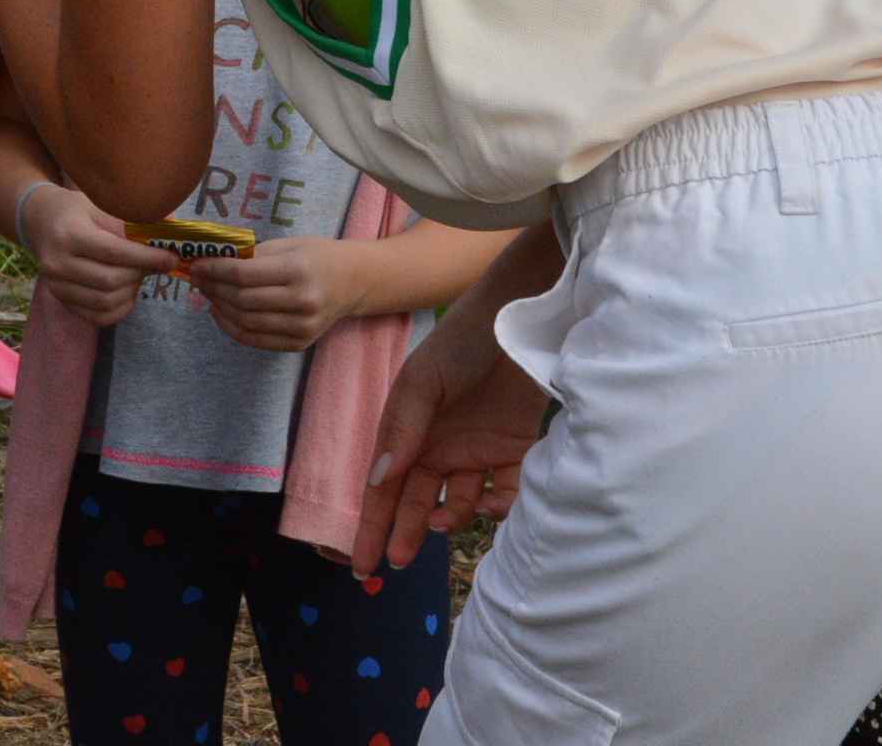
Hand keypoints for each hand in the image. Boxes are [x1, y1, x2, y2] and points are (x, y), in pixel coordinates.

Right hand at [20, 183, 177, 327]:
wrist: (41, 221)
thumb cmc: (76, 210)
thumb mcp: (101, 205)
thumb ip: (131, 222)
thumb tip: (169, 238)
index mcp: (69, 234)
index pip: (114, 252)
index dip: (147, 258)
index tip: (171, 258)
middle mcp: (57, 263)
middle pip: (110, 281)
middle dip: (140, 274)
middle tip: (155, 264)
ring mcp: (56, 285)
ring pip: (105, 302)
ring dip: (131, 291)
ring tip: (138, 274)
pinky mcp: (60, 300)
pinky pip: (97, 317)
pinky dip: (119, 309)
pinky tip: (127, 292)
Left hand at [183, 238, 363, 350]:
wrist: (354, 281)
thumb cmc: (317, 257)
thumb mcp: (288, 246)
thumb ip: (253, 255)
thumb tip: (213, 262)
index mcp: (297, 270)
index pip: (243, 274)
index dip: (213, 270)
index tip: (196, 265)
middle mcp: (301, 301)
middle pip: (241, 299)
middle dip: (212, 288)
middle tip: (197, 278)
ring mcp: (302, 326)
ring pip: (245, 322)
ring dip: (218, 308)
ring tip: (207, 293)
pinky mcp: (299, 343)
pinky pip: (256, 340)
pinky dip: (232, 328)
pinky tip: (220, 313)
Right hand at [352, 295, 548, 572]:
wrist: (521, 317)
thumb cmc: (463, 341)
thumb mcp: (424, 380)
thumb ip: (403, 430)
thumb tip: (378, 480)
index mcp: (409, 430)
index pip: (383, 486)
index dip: (370, 524)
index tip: (359, 564)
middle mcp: (439, 445)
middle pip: (417, 501)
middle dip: (406, 533)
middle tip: (399, 563)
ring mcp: (477, 449)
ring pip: (461, 501)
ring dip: (452, 517)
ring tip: (447, 520)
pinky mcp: (515, 449)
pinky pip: (506, 491)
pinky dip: (500, 503)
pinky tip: (493, 502)